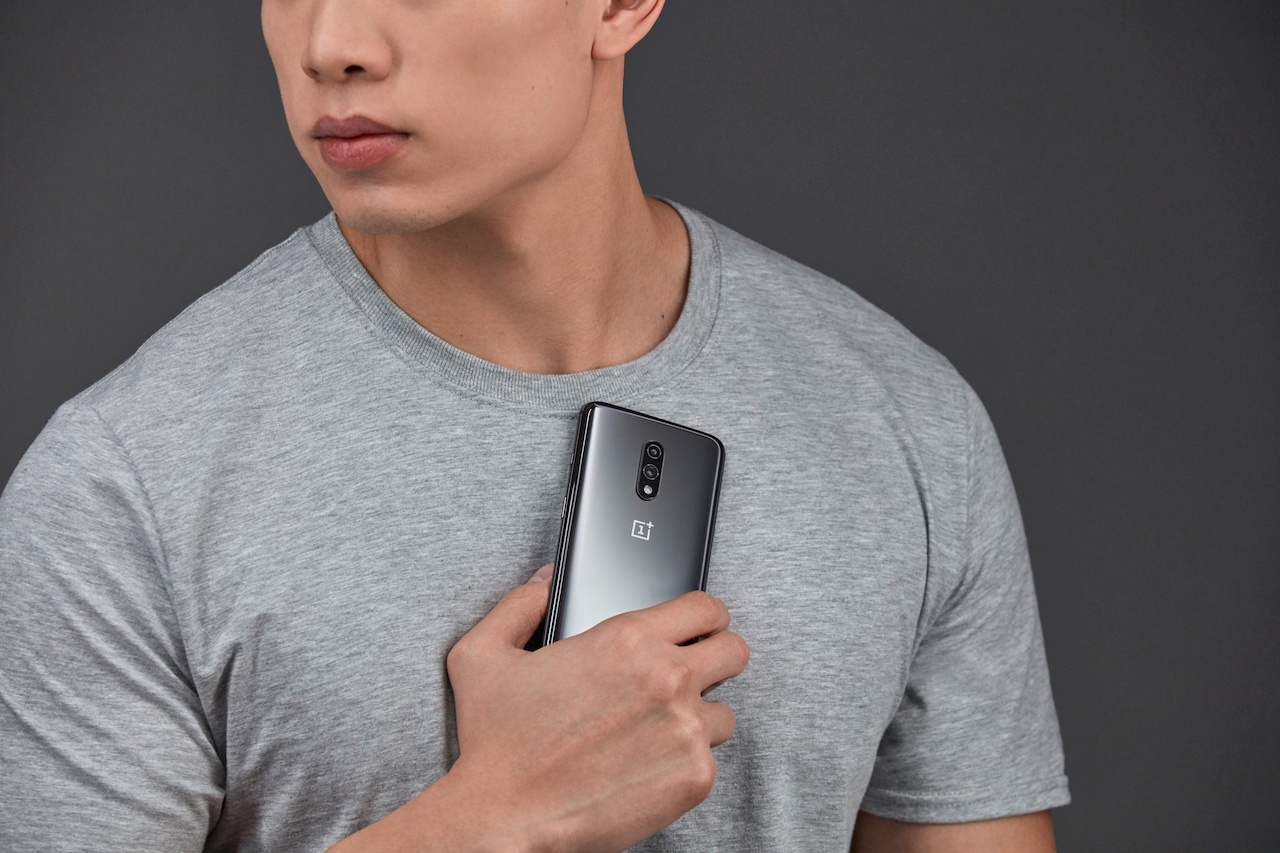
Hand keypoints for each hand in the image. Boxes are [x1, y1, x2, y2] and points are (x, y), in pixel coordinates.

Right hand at [445, 565, 748, 852]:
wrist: (503, 819)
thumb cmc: (494, 742)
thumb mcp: (482, 654)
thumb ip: (519, 604)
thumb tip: (546, 581)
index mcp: (626, 639)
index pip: (707, 608)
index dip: (704, 617)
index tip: (697, 630)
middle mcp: (666, 678)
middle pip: (735, 651)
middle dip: (717, 658)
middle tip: (692, 675)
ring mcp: (686, 729)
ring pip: (725, 711)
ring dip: (699, 718)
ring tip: (656, 732)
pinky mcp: (694, 777)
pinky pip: (712, 759)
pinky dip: (685, 763)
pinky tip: (647, 766)